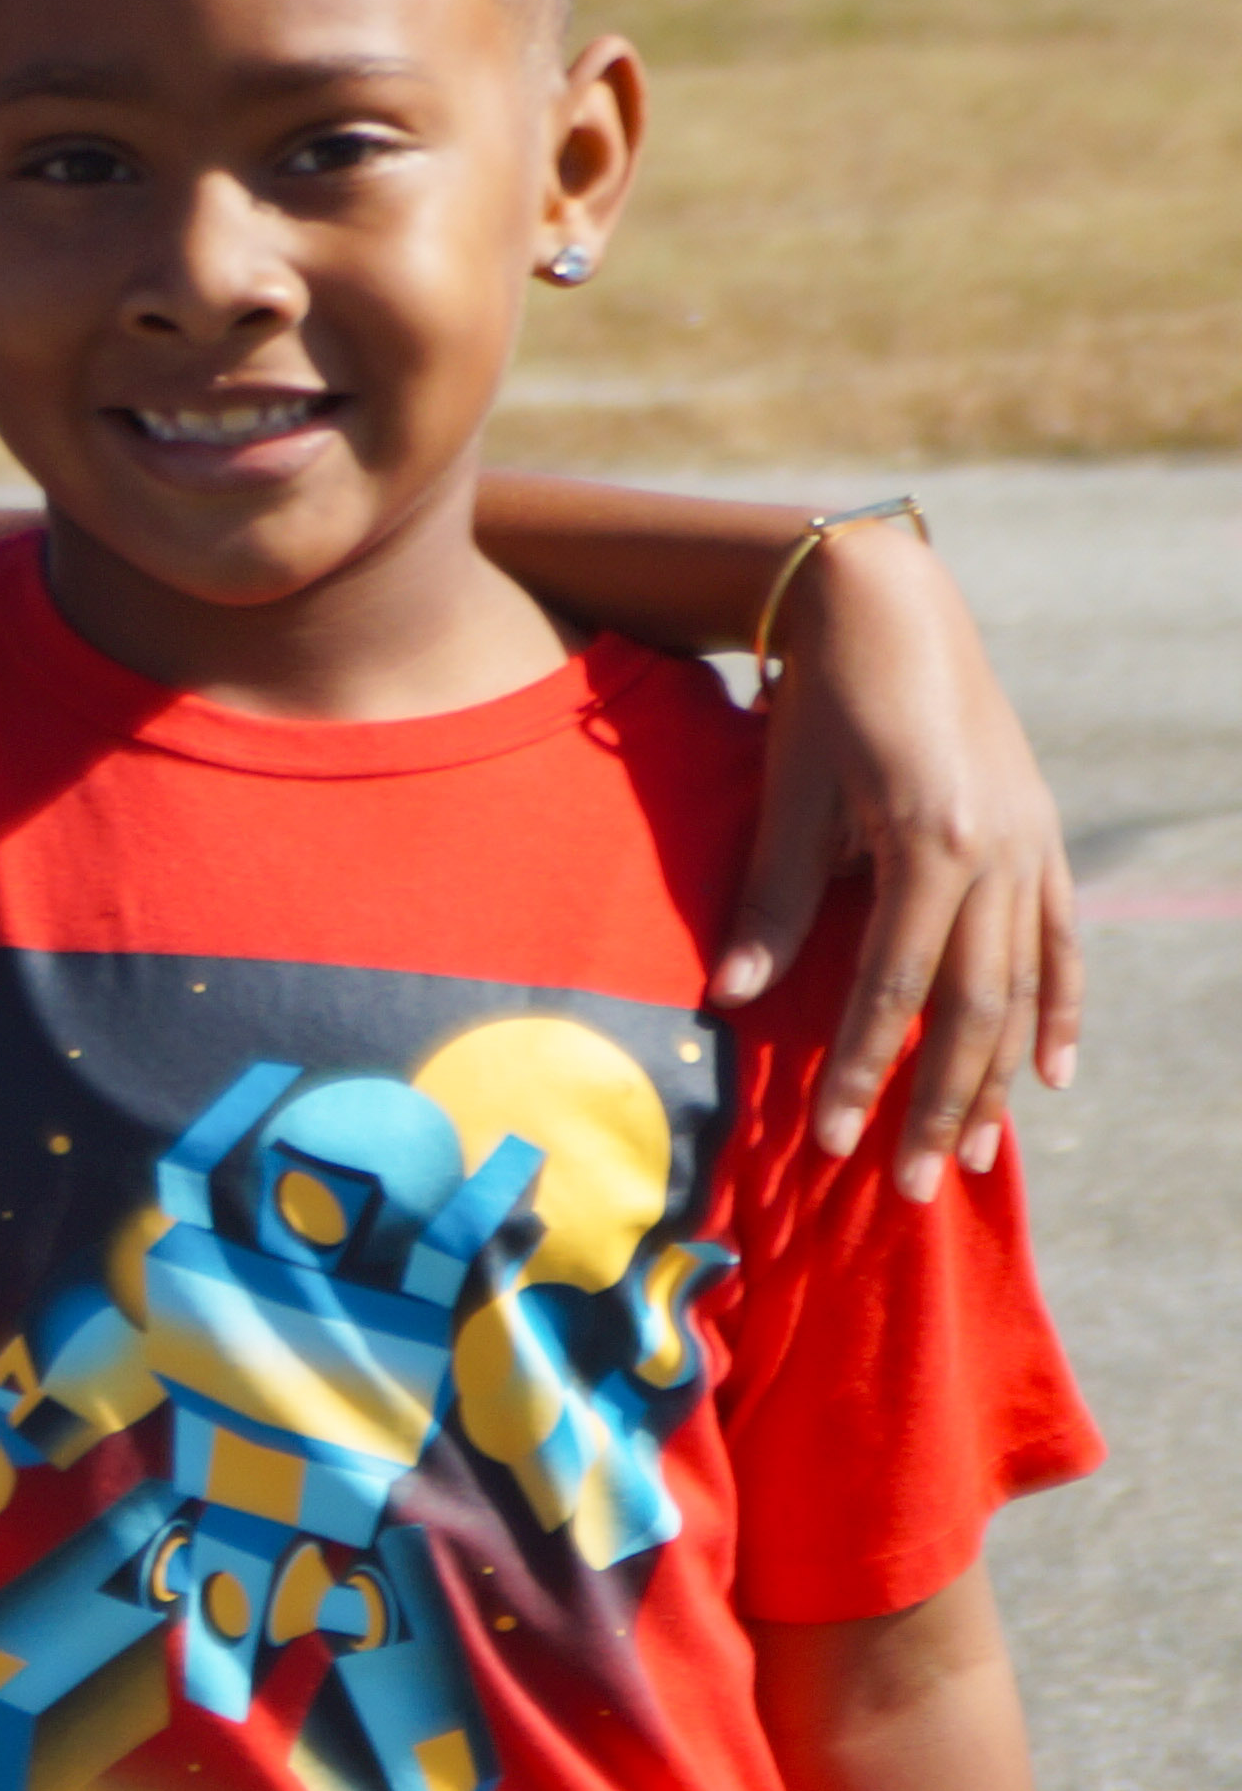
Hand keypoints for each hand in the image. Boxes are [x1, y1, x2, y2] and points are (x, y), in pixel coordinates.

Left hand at [722, 521, 1081, 1201]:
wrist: (890, 605)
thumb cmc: (821, 696)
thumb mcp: (787, 794)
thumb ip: (771, 899)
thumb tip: (730, 1001)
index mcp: (929, 843)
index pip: (892, 988)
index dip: (863, 1070)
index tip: (833, 1141)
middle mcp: (998, 852)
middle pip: (973, 1007)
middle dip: (939, 1102)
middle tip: (910, 1186)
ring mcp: (1031, 844)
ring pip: (1023, 986)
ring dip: (998, 1076)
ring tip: (973, 1155)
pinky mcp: (1041, 835)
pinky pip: (1060, 941)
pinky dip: (1058, 1009)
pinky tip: (1049, 1074)